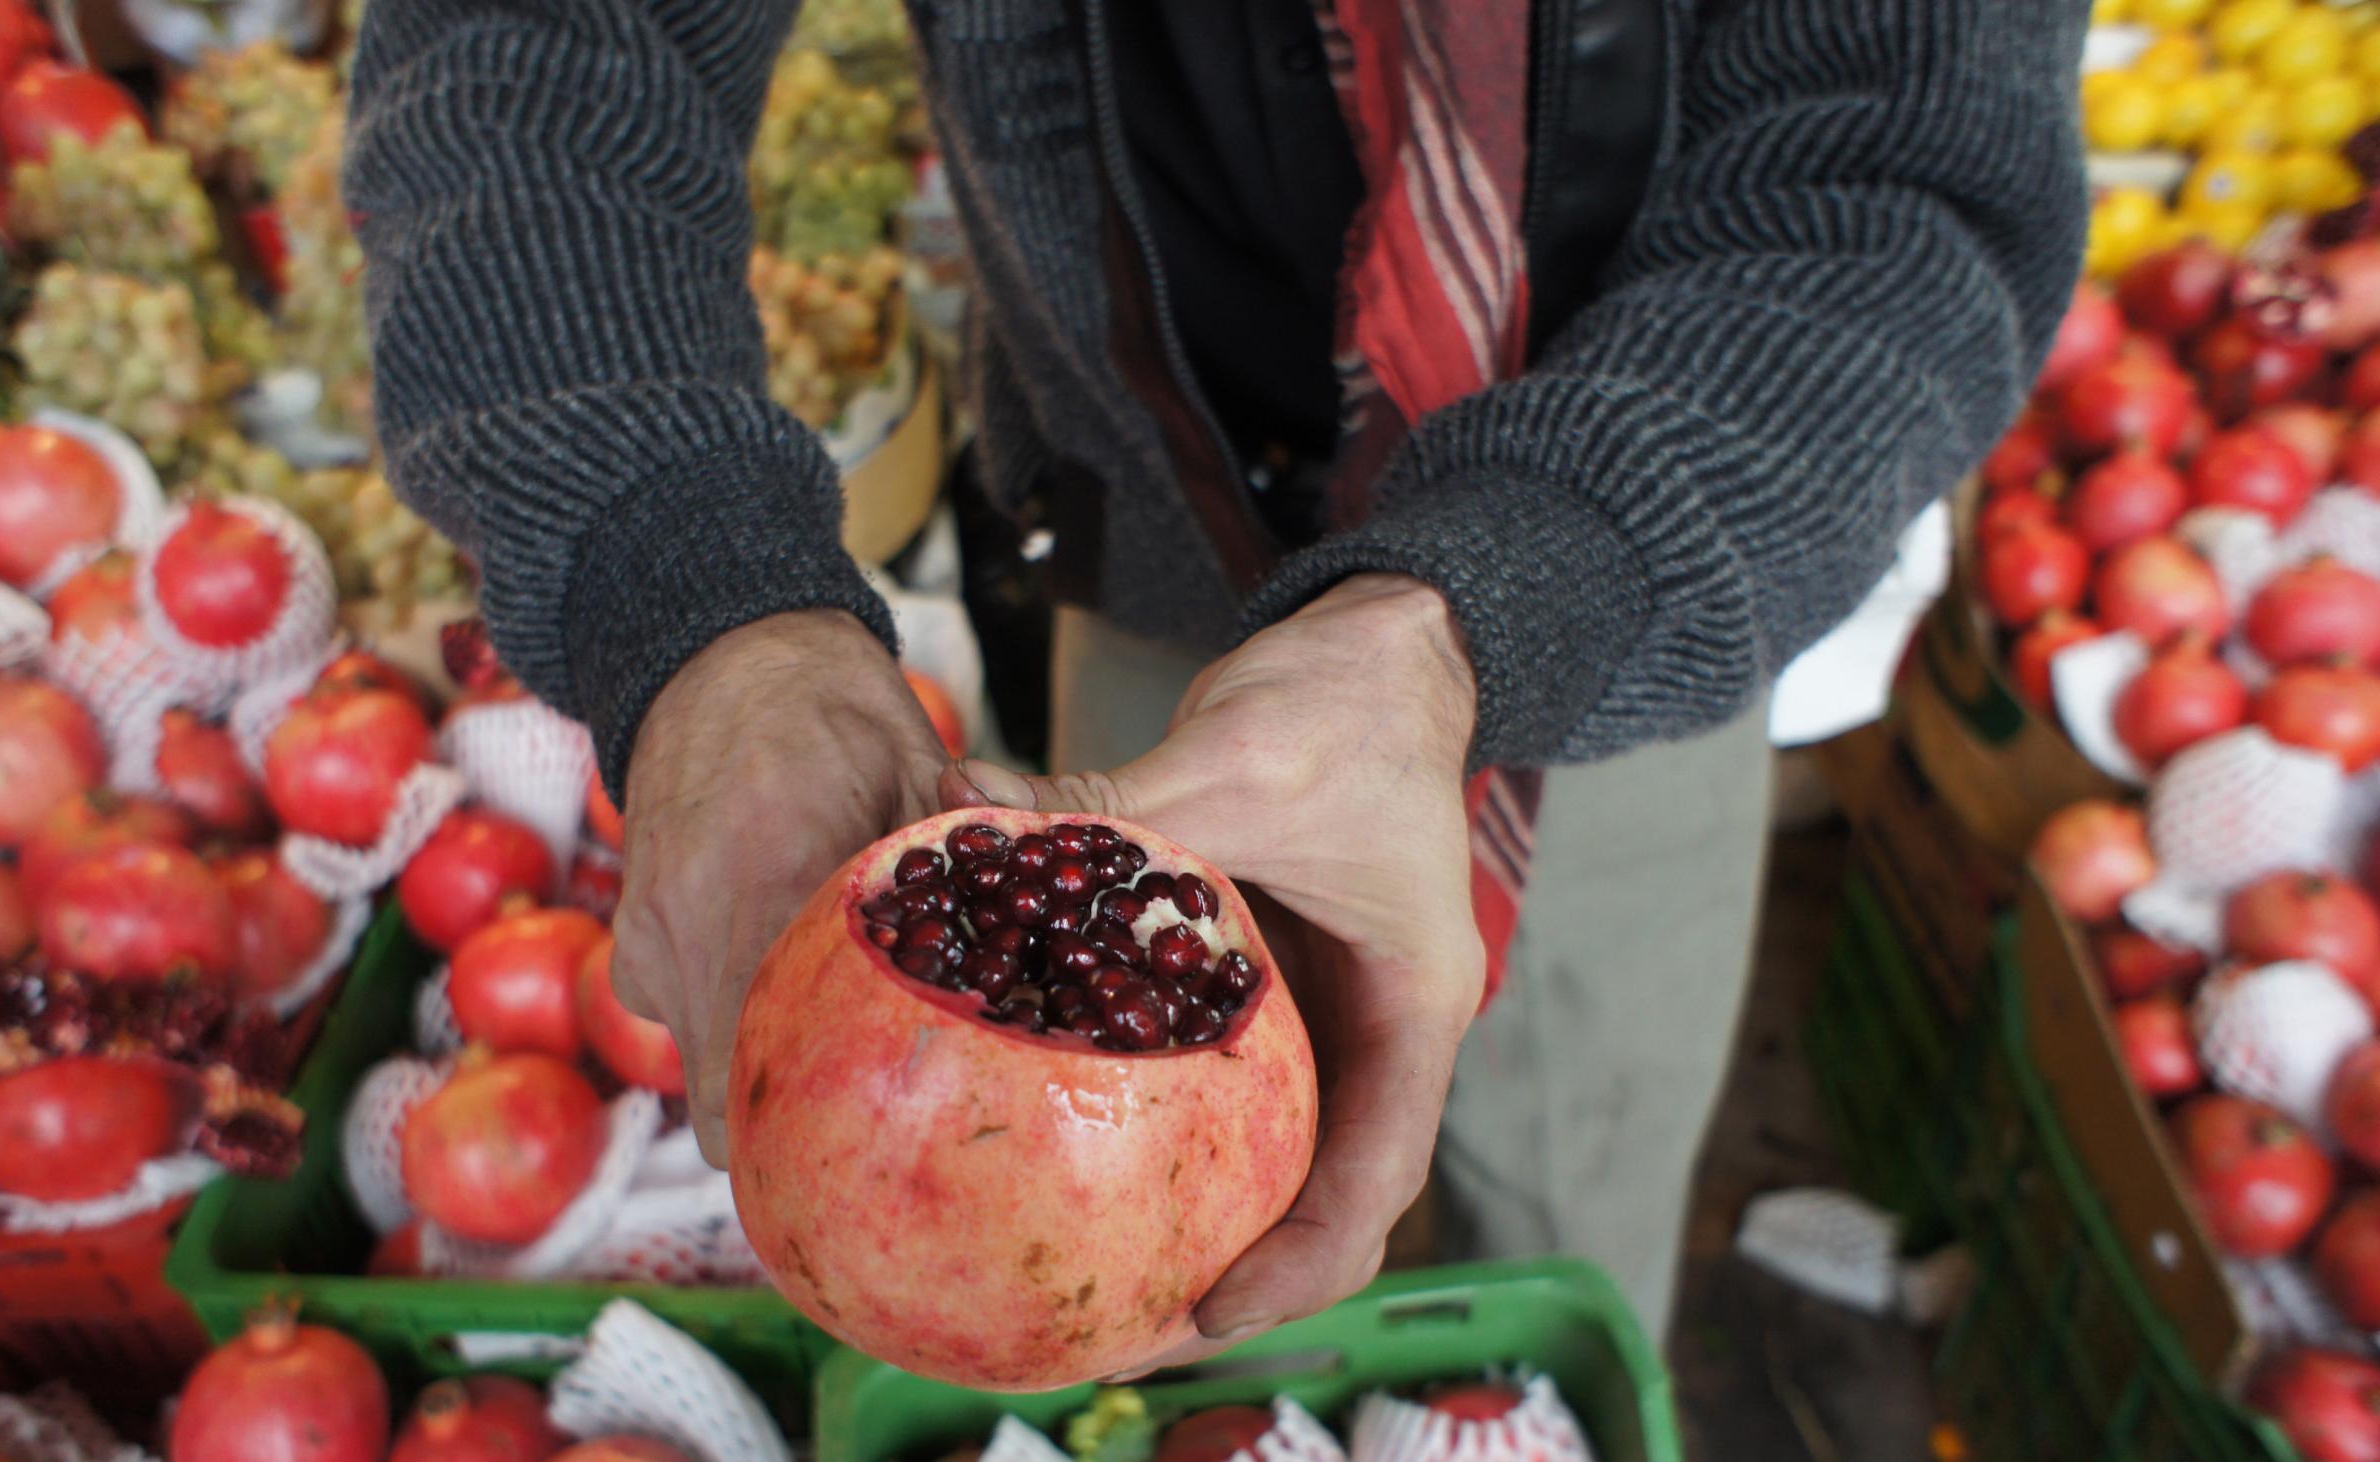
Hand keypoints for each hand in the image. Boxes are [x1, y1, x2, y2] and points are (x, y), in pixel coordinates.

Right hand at [611, 610, 949, 1164]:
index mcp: (768, 883)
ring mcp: (650, 937)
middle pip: (721, 1098)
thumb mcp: (916, 779)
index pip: (758, 1065)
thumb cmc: (832, 713)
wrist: (718, 655)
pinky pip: (678, 1010)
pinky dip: (724, 1010)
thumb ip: (961, 868)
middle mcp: (690, 927)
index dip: (805, 1136)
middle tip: (859, 1124)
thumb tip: (1035, 957)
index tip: (861, 1160)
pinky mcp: (633, 935)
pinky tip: (779, 972)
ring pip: (701, 1058)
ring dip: (758, 1058)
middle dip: (785, 1121)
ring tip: (829, 1031)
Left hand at [944, 573, 1485, 1368]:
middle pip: (1313, 1198)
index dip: (1296, 1268)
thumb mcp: (1242, 760)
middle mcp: (1367, 1030)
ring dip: (1184, 1216)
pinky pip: (1201, 1076)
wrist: (1380, 646)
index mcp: (1409, 1008)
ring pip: (1260, 1152)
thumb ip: (1122, 808)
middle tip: (1109, 1328)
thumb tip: (971, 818)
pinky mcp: (1255, 981)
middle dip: (1227, 1277)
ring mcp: (1312, 1013)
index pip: (1374, 1181)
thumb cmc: (1348, 706)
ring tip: (1072, 1273)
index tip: (1204, 1310)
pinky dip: (1137, 1115)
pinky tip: (1041, 1130)